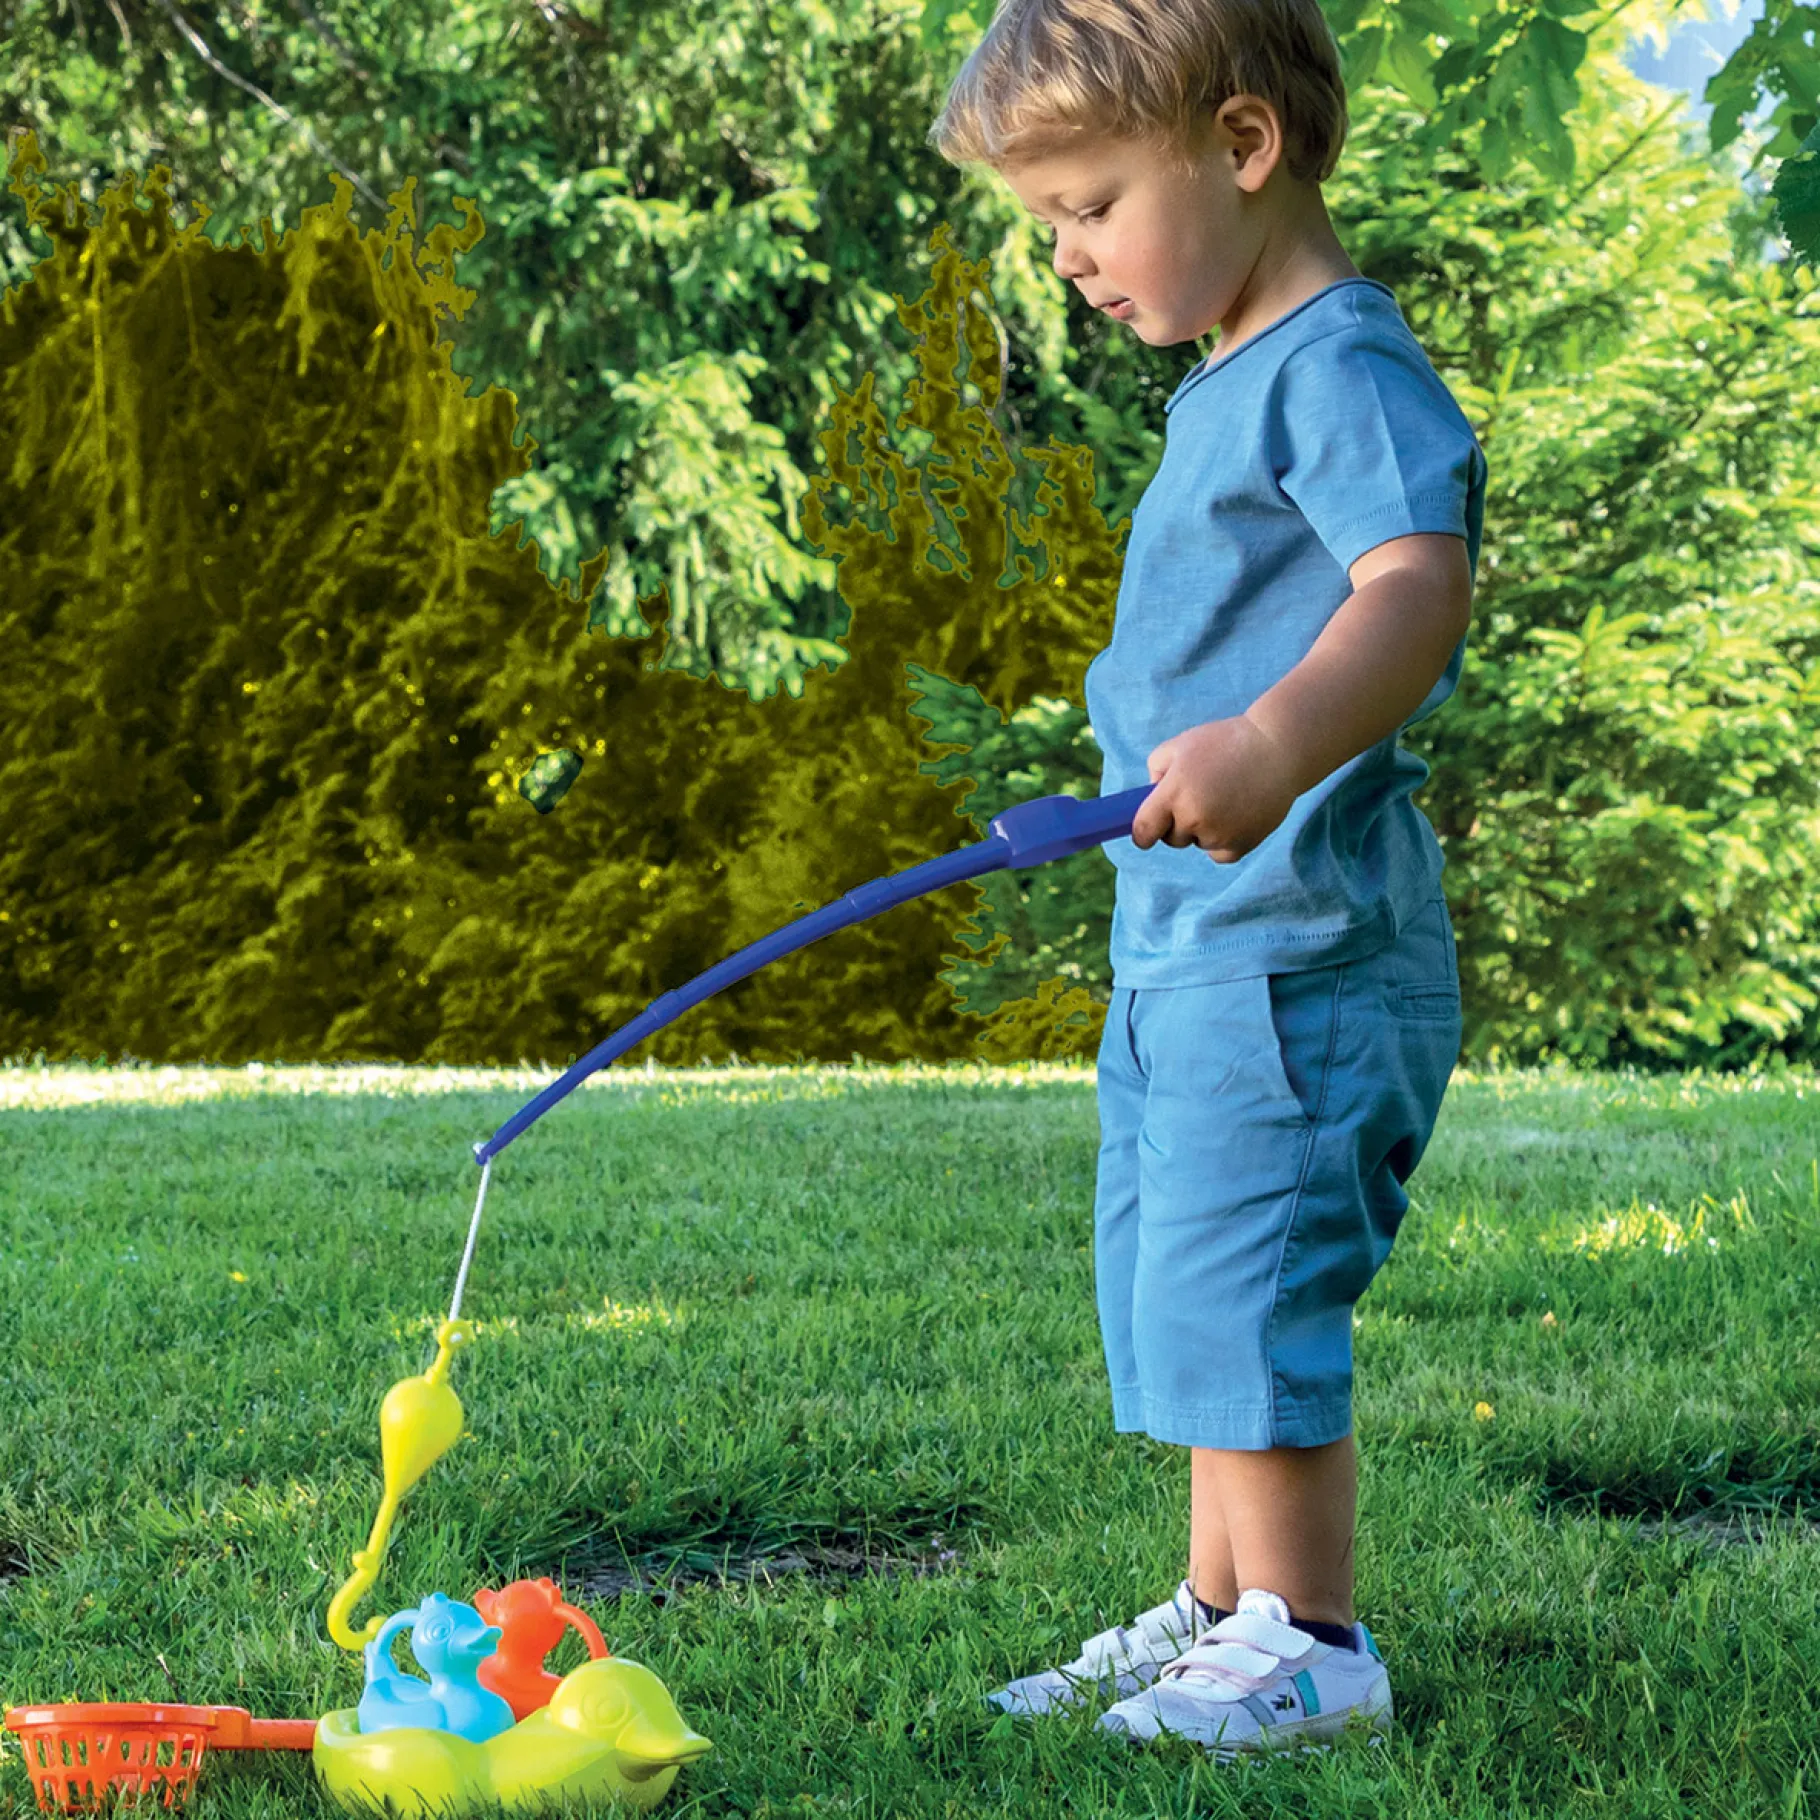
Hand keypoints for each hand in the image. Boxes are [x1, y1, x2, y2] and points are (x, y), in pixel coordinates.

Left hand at [1129, 713, 1304, 862]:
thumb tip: (1152, 795)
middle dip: (1178, 823)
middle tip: (1200, 797)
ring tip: (1225, 799)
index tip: (1147, 832)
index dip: (1143, 833)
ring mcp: (1218, 834)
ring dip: (1204, 830)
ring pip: (1198, 844)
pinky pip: (1219, 854)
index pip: (1143, 831)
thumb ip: (1157, 769)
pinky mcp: (1241, 845)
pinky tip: (1235, 815)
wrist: (1278, 748)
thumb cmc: (1226, 741)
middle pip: (1172, 838)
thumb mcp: (1181, 744)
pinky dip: (1223, 841)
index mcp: (1173, 794)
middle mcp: (1193, 818)